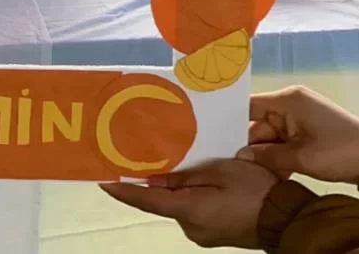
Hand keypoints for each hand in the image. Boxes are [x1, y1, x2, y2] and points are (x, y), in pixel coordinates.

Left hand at [102, 159, 277, 248]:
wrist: (286, 219)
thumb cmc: (254, 189)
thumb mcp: (219, 171)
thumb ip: (184, 175)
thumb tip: (154, 179)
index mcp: (189, 212)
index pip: (147, 201)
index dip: (123, 191)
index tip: (102, 180)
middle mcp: (191, 228)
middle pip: (163, 201)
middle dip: (153, 180)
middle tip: (138, 155)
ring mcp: (202, 234)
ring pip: (178, 204)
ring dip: (174, 186)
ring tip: (171, 160)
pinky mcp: (213, 233)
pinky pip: (192, 210)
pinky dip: (187, 195)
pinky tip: (192, 178)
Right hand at [238, 86, 358, 184]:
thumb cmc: (338, 151)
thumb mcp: (301, 157)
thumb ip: (268, 156)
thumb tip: (241, 156)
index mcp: (287, 100)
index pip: (249, 105)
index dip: (231, 120)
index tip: (214, 136)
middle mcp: (291, 105)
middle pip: (259, 123)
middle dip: (250, 145)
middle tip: (231, 164)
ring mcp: (300, 118)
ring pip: (271, 136)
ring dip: (265, 155)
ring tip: (248, 172)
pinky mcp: (308, 132)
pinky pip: (284, 142)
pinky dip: (279, 156)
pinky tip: (269, 174)